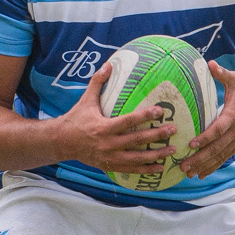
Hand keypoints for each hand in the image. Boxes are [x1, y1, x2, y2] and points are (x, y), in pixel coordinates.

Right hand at [53, 60, 178, 173]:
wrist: (62, 142)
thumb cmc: (76, 119)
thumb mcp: (86, 100)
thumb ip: (97, 82)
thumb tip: (108, 64)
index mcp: (104, 127)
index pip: (129, 121)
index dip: (145, 116)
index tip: (161, 111)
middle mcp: (108, 144)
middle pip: (137, 140)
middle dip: (157, 135)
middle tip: (173, 130)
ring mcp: (110, 157)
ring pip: (137, 158)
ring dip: (156, 155)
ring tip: (172, 151)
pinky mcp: (110, 165)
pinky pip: (131, 170)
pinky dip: (146, 170)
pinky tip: (159, 168)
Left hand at [179, 61, 234, 178]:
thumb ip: (221, 74)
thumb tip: (209, 63)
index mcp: (234, 115)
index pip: (219, 129)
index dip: (206, 138)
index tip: (192, 144)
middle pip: (217, 148)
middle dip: (199, 159)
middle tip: (183, 166)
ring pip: (220, 156)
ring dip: (204, 166)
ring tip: (188, 174)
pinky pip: (225, 157)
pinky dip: (213, 166)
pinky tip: (201, 174)